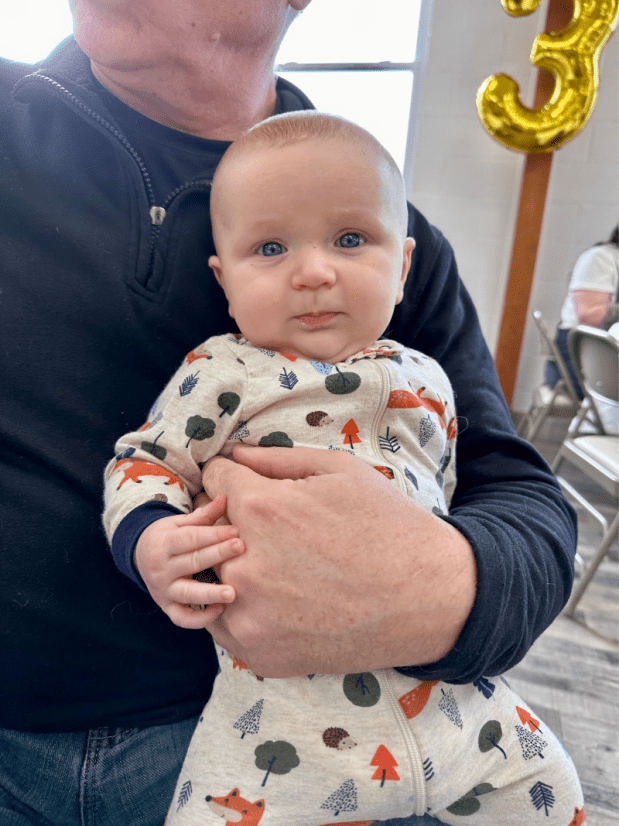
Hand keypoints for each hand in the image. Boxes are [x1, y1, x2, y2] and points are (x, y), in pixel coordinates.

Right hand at [134, 495, 244, 627]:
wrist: (139, 556)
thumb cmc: (168, 537)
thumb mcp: (179, 523)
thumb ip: (203, 515)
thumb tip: (225, 497)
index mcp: (164, 543)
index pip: (191, 539)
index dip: (213, 535)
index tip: (235, 531)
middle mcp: (161, 568)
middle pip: (192, 562)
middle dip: (217, 554)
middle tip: (240, 548)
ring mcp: (163, 590)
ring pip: (187, 593)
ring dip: (210, 594)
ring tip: (232, 593)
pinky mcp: (167, 607)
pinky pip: (182, 618)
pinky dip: (200, 619)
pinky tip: (220, 610)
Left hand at [201, 446, 476, 676]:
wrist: (429, 598)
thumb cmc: (388, 526)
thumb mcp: (339, 471)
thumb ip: (275, 459)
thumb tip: (231, 453)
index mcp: (262, 509)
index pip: (212, 480)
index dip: (232, 477)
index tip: (250, 486)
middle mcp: (244, 564)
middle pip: (206, 529)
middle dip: (230, 520)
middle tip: (272, 528)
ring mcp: (249, 615)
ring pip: (211, 578)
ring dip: (232, 566)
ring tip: (280, 566)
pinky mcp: (258, 653)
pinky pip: (226, 621)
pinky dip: (244, 608)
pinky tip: (283, 599)